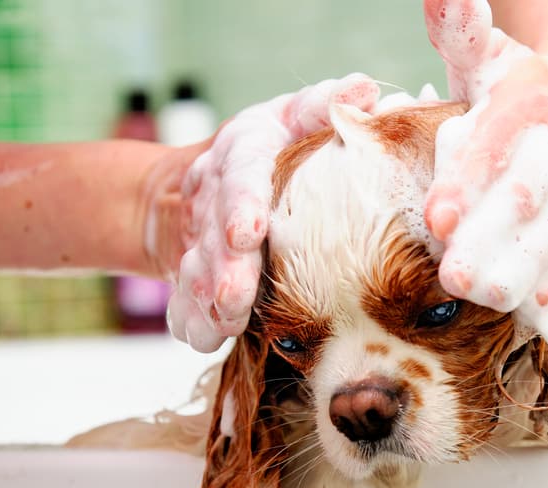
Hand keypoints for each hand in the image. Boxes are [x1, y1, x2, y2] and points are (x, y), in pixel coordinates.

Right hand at [144, 74, 379, 351]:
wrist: (211, 175)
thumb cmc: (281, 144)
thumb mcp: (298, 115)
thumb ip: (327, 104)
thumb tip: (365, 89)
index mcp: (244, 148)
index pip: (240, 171)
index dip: (242, 203)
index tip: (249, 234)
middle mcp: (214, 190)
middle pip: (215, 231)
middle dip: (224, 267)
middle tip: (236, 298)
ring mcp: (198, 232)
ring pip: (196, 268)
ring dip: (209, 298)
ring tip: (227, 322)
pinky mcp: (190, 267)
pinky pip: (182, 297)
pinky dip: (190, 319)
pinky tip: (204, 338)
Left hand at [423, 0, 547, 342]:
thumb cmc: (523, 87)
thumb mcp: (490, 57)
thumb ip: (461, 33)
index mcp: (534, 100)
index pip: (498, 143)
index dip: (468, 182)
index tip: (437, 218)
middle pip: (531, 196)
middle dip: (493, 237)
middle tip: (455, 275)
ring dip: (526, 268)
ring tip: (488, 296)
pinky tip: (540, 306)